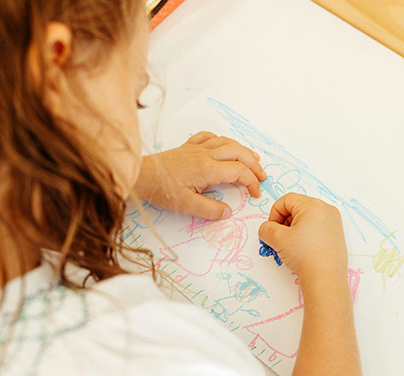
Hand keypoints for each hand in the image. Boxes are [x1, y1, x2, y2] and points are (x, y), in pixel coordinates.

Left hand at [134, 131, 265, 219]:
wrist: (141, 175)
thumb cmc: (162, 190)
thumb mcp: (187, 206)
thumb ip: (210, 210)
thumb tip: (228, 212)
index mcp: (208, 169)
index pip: (239, 171)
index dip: (252, 182)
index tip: (255, 193)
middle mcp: (205, 154)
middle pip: (239, 153)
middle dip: (254, 164)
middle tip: (262, 176)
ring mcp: (197, 148)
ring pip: (227, 142)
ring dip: (243, 150)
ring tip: (253, 158)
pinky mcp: (188, 147)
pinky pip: (209, 137)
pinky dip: (222, 140)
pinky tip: (224, 145)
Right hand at [258, 193, 347, 283]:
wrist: (326, 278)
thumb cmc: (305, 255)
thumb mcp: (277, 239)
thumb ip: (266, 229)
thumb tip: (267, 229)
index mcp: (313, 205)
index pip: (286, 200)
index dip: (274, 214)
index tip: (272, 230)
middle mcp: (326, 210)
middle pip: (296, 208)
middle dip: (284, 222)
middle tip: (279, 239)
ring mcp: (333, 222)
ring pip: (306, 218)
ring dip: (293, 229)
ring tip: (290, 246)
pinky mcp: (336, 234)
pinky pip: (316, 227)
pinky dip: (305, 234)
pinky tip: (302, 249)